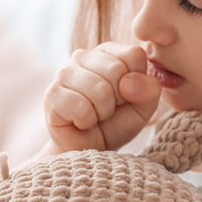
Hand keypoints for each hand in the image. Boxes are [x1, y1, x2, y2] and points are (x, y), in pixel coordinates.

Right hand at [43, 42, 161, 152]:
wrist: (89, 148)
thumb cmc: (116, 123)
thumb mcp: (143, 107)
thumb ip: (149, 89)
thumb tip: (128, 81)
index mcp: (108, 52)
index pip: (134, 55)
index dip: (136, 82)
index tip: (125, 96)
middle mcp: (83, 56)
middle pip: (117, 70)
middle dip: (118, 99)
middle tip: (107, 109)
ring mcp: (64, 73)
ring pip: (99, 90)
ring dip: (102, 112)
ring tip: (94, 115)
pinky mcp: (52, 94)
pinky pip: (81, 107)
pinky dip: (87, 121)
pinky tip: (80, 121)